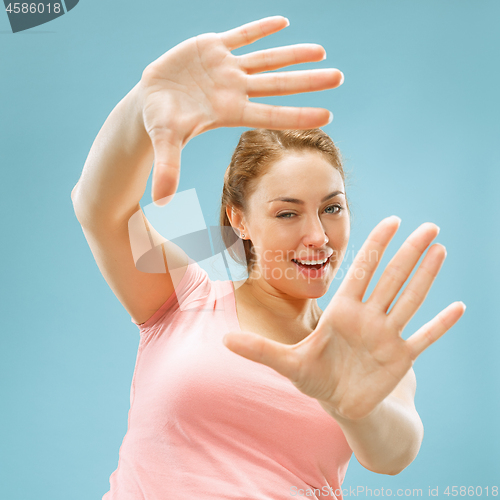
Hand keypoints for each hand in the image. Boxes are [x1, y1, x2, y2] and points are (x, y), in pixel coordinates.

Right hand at [137, 15, 343, 203]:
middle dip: (308, 81)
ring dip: (293, 54)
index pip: (271, 114)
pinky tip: (283, 22)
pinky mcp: (213, 47)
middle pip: (278, 85)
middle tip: (339, 77)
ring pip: (267, 58)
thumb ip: (168, 168)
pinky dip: (261, 27)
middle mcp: (234, 90)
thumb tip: (160, 201)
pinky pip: (242, 34)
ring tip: (322, 51)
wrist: (150, 99)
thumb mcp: (164, 140)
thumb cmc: (160, 122)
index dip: (298, 115)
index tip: (328, 116)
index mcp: (229, 112)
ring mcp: (226, 67)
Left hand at [222, 217, 465, 420]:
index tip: (390, 220)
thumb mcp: (285, 363)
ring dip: (426, 276)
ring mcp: (386, 336)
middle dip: (409, 252)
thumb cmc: (313, 377)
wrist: (338, 402)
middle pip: (392, 277)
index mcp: (342, 311)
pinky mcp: (400, 359)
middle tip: (430, 225)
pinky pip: (425, 337)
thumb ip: (258, 349)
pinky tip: (458, 306)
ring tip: (441, 249)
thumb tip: (223, 339)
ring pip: (410, 299)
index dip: (375, 246)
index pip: (361, 271)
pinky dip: (440, 324)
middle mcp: (367, 317)